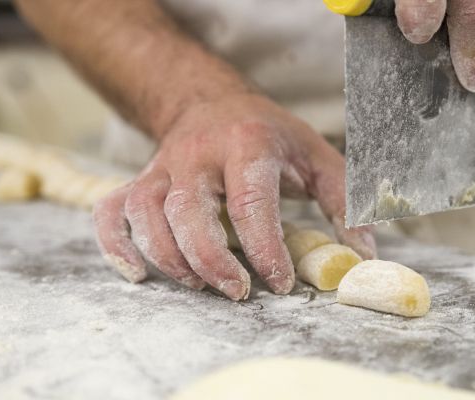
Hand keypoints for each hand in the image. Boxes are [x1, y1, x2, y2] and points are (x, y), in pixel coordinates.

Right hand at [92, 94, 375, 299]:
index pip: (250, 200)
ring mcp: (161, 168)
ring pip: (147, 216)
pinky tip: (137, 275)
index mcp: (247, 142)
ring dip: (170, 259)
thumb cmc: (270, 136)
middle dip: (211, 260)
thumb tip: (362, 257)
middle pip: (188, 212)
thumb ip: (343, 202)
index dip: (264, 248)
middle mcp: (197, 154)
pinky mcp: (139, 182)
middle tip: (239, 292)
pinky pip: (112, 214)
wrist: (213, 103)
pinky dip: (116, 247)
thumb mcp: (316, 155)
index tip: (281, 282)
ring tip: (202, 286)